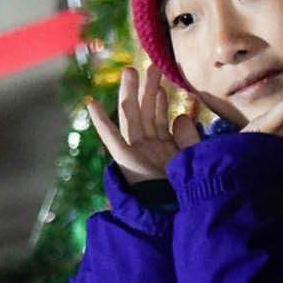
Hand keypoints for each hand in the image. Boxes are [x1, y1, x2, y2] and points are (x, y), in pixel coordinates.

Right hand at [86, 63, 200, 184]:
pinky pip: (112, 139)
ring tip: (129, 71)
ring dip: (129, 94)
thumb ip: (188, 138)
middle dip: (147, 88)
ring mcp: (135, 152)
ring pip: (131, 116)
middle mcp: (147, 147)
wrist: (174, 217)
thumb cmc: (184, 191)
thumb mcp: (191, 160)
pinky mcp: (126, 161)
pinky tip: (91, 104)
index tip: (164, 80)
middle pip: (146, 111)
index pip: (159, 117)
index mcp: (163, 147)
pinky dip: (101, 122)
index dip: (160, 99)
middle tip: (150, 65)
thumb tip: (181, 116)